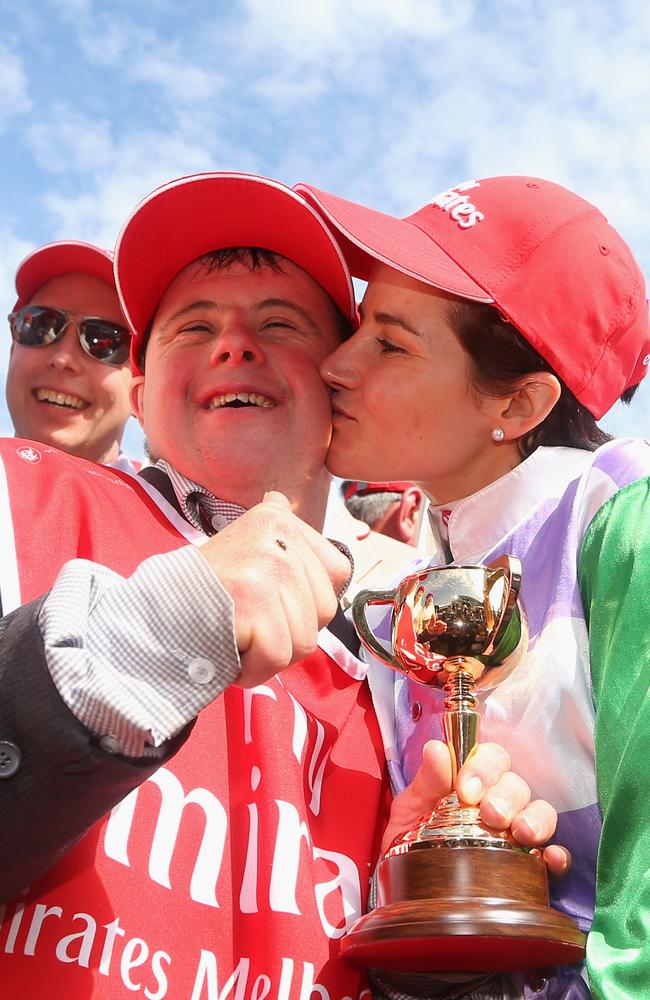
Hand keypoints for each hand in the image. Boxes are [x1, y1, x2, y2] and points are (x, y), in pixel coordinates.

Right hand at [197, 491, 350, 686]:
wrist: (151, 614)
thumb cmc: (205, 591)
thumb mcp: (241, 545)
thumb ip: (273, 533)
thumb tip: (280, 498)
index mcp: (280, 518)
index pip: (337, 573)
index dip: (308, 602)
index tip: (270, 601)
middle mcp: (278, 534)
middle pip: (324, 612)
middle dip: (289, 632)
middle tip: (249, 621)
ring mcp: (268, 565)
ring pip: (304, 640)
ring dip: (270, 655)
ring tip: (237, 632)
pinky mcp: (253, 599)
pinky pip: (278, 656)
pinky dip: (253, 670)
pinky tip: (229, 649)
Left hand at [382, 740, 569, 877]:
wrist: (410, 890)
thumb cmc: (413, 839)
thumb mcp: (412, 808)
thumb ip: (427, 781)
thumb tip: (437, 749)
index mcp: (474, 780)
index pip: (493, 758)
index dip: (484, 768)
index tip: (466, 788)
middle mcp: (501, 801)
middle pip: (517, 785)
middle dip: (506, 796)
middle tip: (491, 814)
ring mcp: (519, 833)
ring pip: (542, 813)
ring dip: (535, 819)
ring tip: (522, 833)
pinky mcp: (533, 867)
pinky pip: (556, 857)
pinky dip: (558, 855)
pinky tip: (551, 858)